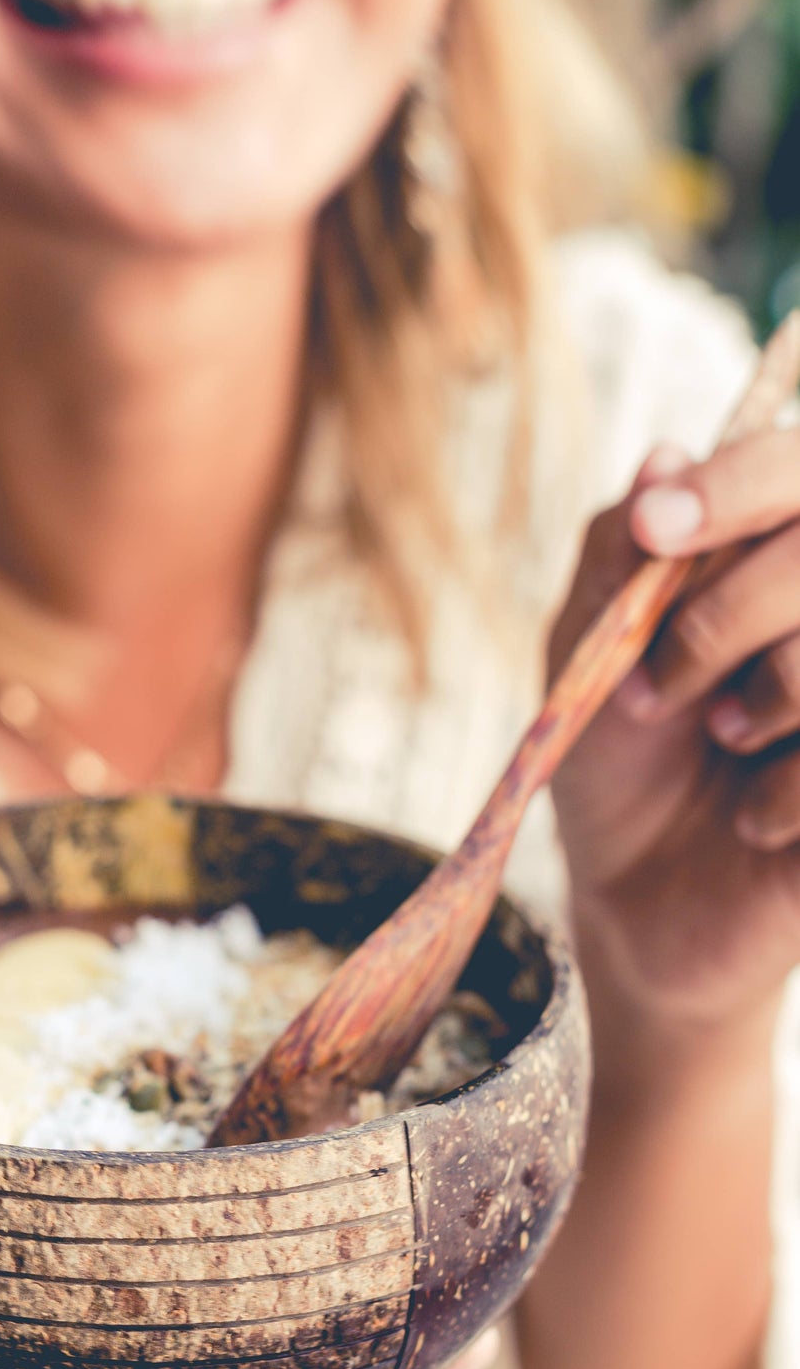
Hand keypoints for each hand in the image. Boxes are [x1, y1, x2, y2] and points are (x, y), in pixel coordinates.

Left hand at [550, 426, 799, 1032]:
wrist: (637, 908)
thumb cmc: (619, 764)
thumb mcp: (590, 649)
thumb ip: (623, 553)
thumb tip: (664, 459)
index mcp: (781, 551)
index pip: (796, 467)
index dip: (736, 485)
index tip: (657, 528)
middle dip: (722, 614)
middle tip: (657, 689)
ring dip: (767, 694)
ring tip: (720, 743)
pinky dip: (785, 792)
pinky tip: (756, 822)